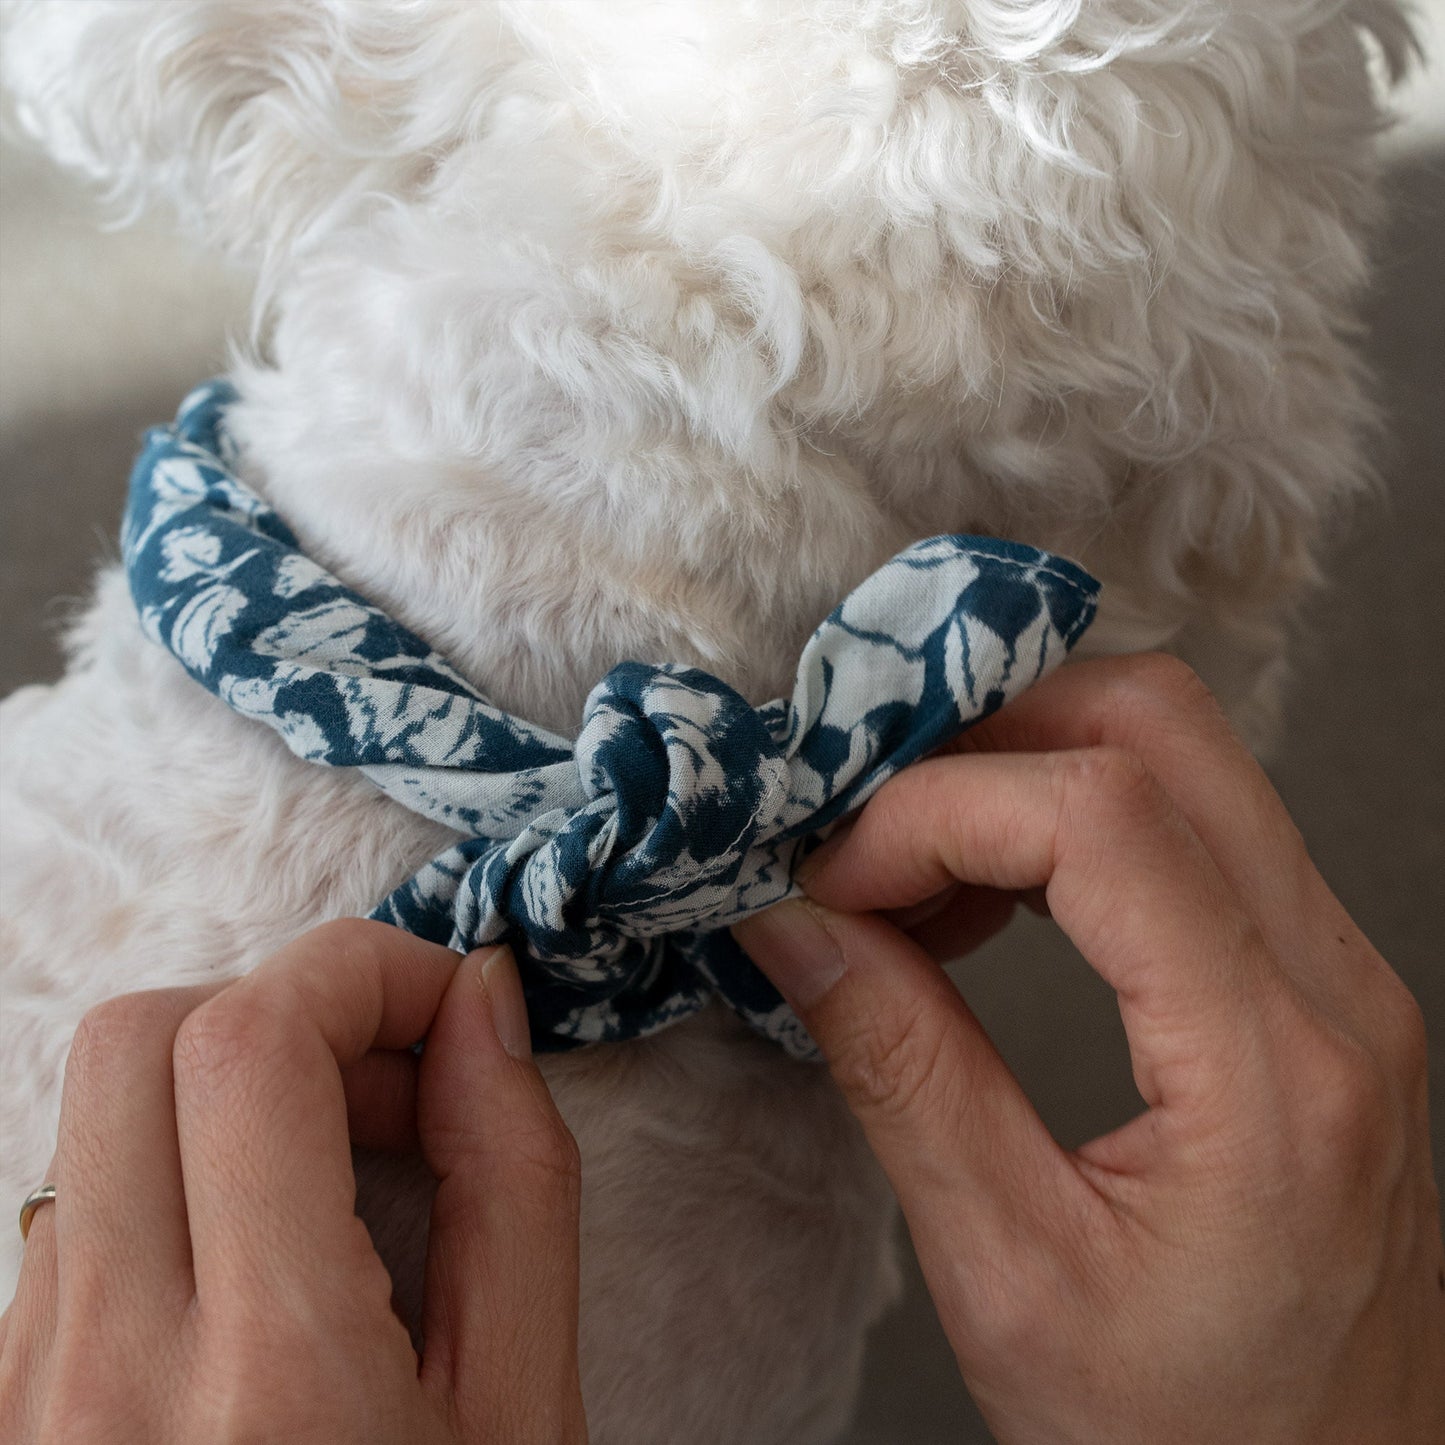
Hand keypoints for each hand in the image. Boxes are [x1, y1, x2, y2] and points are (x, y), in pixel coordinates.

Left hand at [0, 921, 585, 1443]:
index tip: (446, 1000)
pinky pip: (72, 1212)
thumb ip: (515, 1180)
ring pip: (93, 1119)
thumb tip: (478, 1006)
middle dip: (286, 1006)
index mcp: (272, 1381)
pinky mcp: (1, 1415)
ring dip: (229, 1086)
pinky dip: (177, 1169)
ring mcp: (26, 1401)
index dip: (358, 970)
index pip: (250, 1046)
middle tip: (391, 1081)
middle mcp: (105, 1379)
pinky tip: (268, 1249)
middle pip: (140, 1040)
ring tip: (342, 1171)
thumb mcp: (524, 1411)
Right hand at [735, 654, 1444, 1443]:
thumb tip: (797, 923)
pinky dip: (1066, 821)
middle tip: (868, 824)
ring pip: (1182, 753)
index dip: (936, 809)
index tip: (835, 878)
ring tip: (912, 875)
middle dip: (985, 735)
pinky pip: (1193, 826)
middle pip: (1160, 726)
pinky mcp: (1316, 984)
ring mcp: (1340, 976)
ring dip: (1022, 771)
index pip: (1102, 815)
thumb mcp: (1010, 1277)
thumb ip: (902, 1071)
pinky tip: (983, 901)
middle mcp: (1337, 989)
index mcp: (1274, 1072)